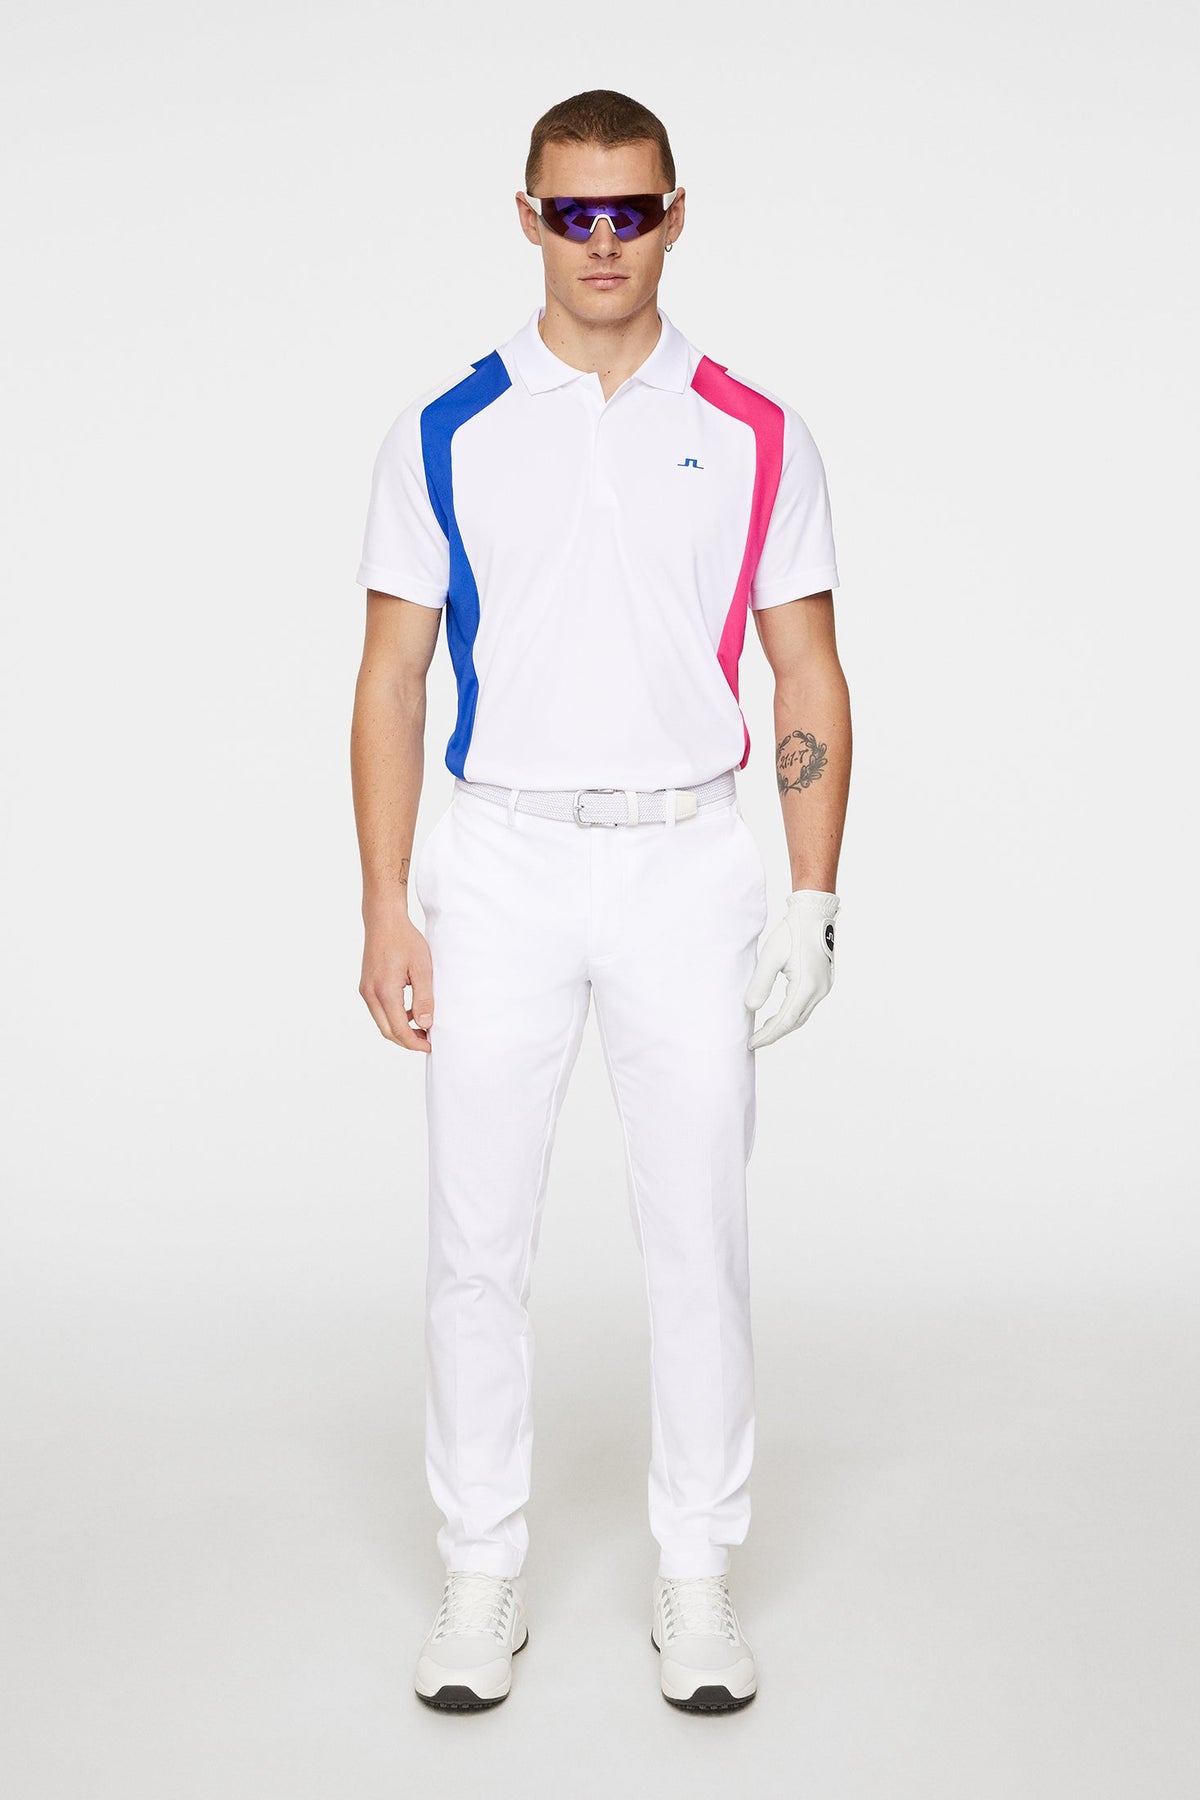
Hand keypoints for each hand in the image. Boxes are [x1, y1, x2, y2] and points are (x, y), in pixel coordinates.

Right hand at [359, 911, 435, 1052]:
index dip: (415, 1042)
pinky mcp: (366, 986)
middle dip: (407, 1040)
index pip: (399, 1029)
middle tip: (427, 1040)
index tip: (430, 1044)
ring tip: (422, 1026)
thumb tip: (425, 1024)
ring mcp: (366, 991)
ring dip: (400, 1029)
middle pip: (387, 1031)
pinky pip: (379, 1011)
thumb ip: (424, 998)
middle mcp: (371, 994)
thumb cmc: (404, 940)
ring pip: (382, 1022)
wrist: (383, 920)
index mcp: (385, 991)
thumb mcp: (422, 968)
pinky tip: (410, 1011)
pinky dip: (393, 1017)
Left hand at [744, 889, 838, 1048]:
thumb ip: (760, 983)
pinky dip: (792, 1014)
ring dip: (783, 1025)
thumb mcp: (770, 956)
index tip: (751, 1043)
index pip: (785, 1021)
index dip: (767, 1035)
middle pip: (795, 1022)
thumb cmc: (792, 932)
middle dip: (774, 1034)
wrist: (814, 915)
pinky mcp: (824, 983)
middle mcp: (819, 991)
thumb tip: (750, 1007)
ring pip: (802, 1015)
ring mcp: (824, 987)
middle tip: (754, 1041)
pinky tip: (779, 1014)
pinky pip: (806, 1006)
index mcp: (806, 986)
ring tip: (764, 1031)